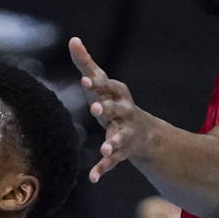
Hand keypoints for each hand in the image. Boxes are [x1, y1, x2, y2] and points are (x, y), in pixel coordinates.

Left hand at [69, 36, 150, 182]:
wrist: (145, 133)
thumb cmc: (115, 102)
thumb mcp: (103, 84)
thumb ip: (86, 63)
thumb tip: (73, 39)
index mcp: (117, 94)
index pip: (107, 86)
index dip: (96, 83)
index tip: (84, 79)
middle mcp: (124, 112)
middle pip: (115, 110)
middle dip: (105, 109)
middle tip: (95, 109)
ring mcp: (124, 133)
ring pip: (118, 138)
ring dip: (111, 143)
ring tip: (105, 149)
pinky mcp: (122, 152)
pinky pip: (112, 162)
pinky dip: (103, 169)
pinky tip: (93, 178)